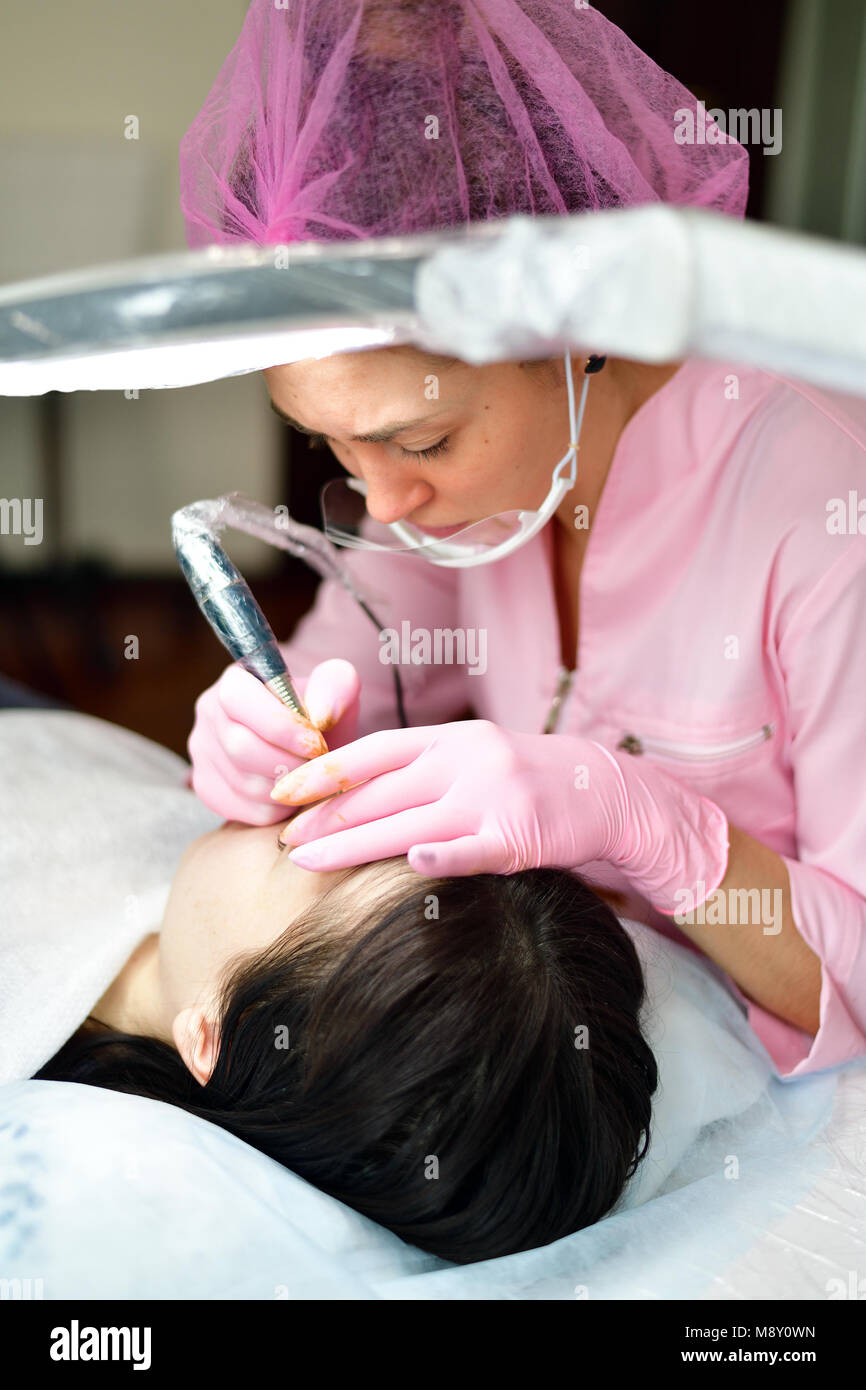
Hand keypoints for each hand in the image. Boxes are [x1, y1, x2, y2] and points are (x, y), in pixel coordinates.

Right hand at [188, 657, 360, 824]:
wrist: (311, 744)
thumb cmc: (322, 713)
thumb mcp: (336, 688)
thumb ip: (334, 686)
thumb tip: (321, 715)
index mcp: (234, 679)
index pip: (237, 699)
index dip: (279, 725)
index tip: (315, 743)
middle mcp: (208, 713)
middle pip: (238, 747)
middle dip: (288, 763)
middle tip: (316, 766)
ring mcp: (202, 752)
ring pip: (243, 783)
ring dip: (287, 787)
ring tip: (307, 777)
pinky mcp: (207, 788)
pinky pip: (244, 809)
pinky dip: (279, 809)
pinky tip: (293, 792)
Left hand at [270, 719, 729, 911]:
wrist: (599, 790)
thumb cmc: (520, 778)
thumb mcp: (468, 755)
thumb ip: (416, 767)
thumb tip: (345, 788)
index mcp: (448, 739)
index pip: (373, 751)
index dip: (324, 771)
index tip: (281, 791)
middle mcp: (466, 761)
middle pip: (381, 791)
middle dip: (324, 816)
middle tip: (281, 837)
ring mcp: (492, 798)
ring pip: (409, 823)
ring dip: (352, 845)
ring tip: (307, 861)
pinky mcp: (519, 835)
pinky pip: (474, 850)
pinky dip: (443, 857)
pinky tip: (412, 864)